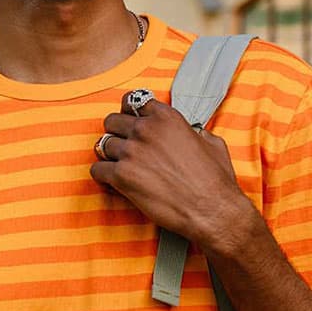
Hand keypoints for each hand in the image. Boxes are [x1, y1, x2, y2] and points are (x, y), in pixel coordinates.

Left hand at [90, 90, 255, 250]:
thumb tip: (194, 133)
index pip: (134, 101)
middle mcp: (146, 129)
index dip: (130, 112)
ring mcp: (131, 152)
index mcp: (166, 117)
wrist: (211, 209)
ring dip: (109, 155)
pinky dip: (102, 176)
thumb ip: (195, 132)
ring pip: (102, 145)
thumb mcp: (212, 143)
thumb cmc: (214, 180)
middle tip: (123, 146)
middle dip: (116, 133)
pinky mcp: (121, 176)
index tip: (130, 121)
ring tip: (118, 166)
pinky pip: (97, 170)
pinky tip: (111, 181)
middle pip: (112, 121)